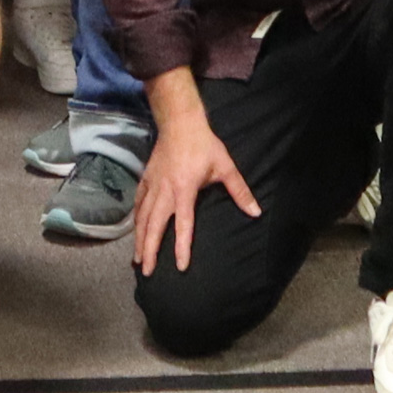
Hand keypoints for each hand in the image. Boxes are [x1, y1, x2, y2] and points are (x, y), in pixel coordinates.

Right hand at [128, 107, 263, 274]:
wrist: (179, 122)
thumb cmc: (204, 144)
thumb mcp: (225, 166)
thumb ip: (240, 191)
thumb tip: (256, 212)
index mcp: (184, 189)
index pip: (183, 224)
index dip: (182, 247)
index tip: (181, 266)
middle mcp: (165, 191)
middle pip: (154, 226)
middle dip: (149, 250)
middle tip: (145, 271)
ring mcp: (153, 184)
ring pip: (142, 217)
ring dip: (139, 239)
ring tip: (137, 258)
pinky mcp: (146, 178)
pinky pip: (139, 203)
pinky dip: (136, 219)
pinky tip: (136, 229)